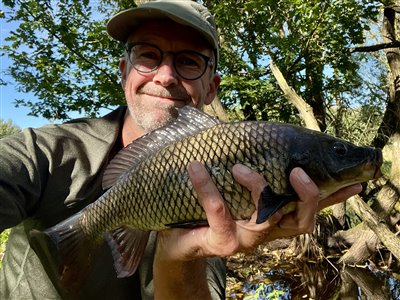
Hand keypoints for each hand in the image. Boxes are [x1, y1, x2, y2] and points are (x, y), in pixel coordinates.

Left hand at [152, 162, 360, 297]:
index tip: (355, 183)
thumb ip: (252, 170)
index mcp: (274, 217)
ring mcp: (245, 239)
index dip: (333, 198)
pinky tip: (196, 167)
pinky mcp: (221, 242)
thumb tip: (263, 138)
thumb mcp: (234, 186)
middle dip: (307, 196)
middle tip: (299, 171)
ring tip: (239, 167)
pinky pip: (218, 211)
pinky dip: (208, 187)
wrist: (178, 237)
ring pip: (264, 219)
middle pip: (301, 221)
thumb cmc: (210, 206)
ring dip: (257, 187)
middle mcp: (266, 231)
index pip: (310, 208)